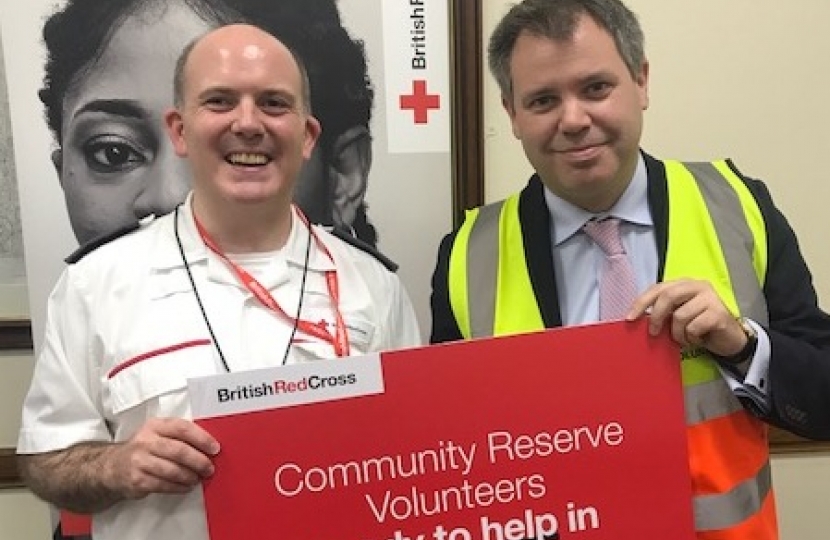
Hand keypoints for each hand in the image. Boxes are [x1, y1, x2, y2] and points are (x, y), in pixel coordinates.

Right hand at [102, 417, 219, 499]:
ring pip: (172, 470)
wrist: (112, 466)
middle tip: (209, 468)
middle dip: (199, 461)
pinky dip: (179, 487)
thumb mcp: (157, 434)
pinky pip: (164, 485)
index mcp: (155, 426)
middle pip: (179, 451)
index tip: (215, 448)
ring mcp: (139, 461)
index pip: (182, 428)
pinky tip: (186, 486)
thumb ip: (179, 436)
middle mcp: (145, 441)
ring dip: (190, 476)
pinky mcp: (137, 479)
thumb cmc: (144, 449)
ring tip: (197, 478)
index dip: (202, 438)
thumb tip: (208, 446)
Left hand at [626, 278, 747, 354]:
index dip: (641, 302)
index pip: (658, 288)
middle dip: (657, 317)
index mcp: (684, 284)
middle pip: (667, 296)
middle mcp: (698, 286)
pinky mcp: (719, 313)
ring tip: (685, 338)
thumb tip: (638, 319)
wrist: (729, 340)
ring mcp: (710, 298)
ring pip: (680, 316)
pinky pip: (694, 327)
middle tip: (654, 333)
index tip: (630, 318)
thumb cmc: (700, 327)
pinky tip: (698, 339)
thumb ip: (663, 312)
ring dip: (678, 333)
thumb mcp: (678, 317)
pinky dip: (691, 338)